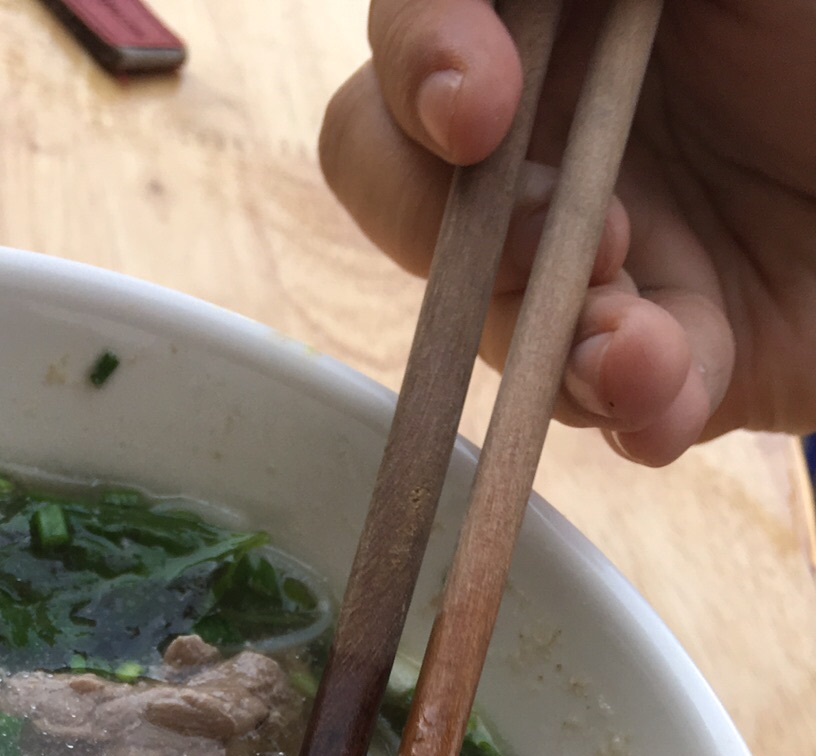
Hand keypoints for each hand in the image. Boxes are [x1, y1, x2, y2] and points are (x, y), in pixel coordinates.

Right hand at [320, 0, 815, 463]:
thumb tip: (504, 5)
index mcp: (568, 2)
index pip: (425, 19)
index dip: (419, 55)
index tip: (478, 104)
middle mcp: (556, 117)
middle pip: (391, 167)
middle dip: (454, 223)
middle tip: (576, 239)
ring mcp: (591, 244)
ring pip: (474, 307)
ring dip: (542, 334)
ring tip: (644, 342)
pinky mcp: (647, 354)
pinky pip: (589, 398)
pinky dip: (626, 404)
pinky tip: (675, 388)